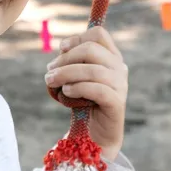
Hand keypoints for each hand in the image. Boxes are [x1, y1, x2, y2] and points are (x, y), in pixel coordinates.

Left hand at [45, 27, 128, 161]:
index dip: (77, 38)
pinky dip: (78, 88)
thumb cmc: (84, 103)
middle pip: (91, 50)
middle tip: (49, 71)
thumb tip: (61, 49)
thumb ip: (73, 62)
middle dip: (65, 59)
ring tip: (51, 82)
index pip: (98, 35)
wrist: (95, 135)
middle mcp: (119, 68)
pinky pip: (96, 89)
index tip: (61, 49)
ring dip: (66, 74)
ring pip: (92, 70)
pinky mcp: (117, 102)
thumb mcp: (78, 78)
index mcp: (112, 57)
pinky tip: (66, 92)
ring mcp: (121, 85)